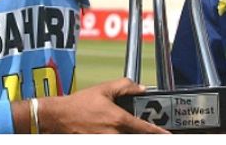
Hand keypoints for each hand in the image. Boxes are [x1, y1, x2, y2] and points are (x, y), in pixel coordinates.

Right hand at [40, 78, 168, 133]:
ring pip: (125, 139)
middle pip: (136, 138)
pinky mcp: (98, 143)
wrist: (58, 117)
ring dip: (129, 134)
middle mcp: (114, 134)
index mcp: (118, 119)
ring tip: (125, 128)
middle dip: (143, 135)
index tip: (168, 136)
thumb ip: (125, 86)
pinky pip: (113, 141)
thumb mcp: (104, 89)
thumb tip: (140, 88)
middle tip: (149, 131)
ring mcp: (106, 141)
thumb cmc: (78, 104)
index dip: (158, 133)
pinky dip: (116, 135)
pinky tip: (113, 130)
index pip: (144, 129)